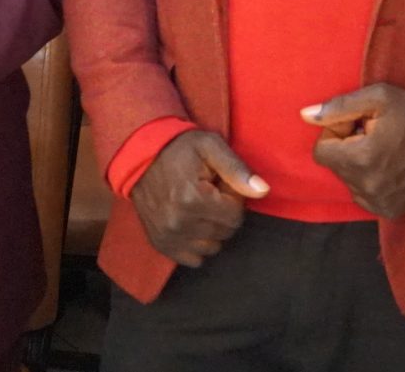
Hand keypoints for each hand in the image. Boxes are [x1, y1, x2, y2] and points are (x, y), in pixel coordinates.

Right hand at [129, 130, 267, 268]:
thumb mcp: (211, 146)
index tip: (219, 185)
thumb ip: (237, 169)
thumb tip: (263, 191)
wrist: (140, 156)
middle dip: (223, 214)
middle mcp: (179, 223)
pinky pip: (194, 259)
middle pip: (225, 233)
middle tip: (209, 193)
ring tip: (199, 207)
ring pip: (212, 247)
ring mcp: (168, 236)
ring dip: (212, 230)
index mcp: (194, 199)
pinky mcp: (161, 244)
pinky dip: (197, 244)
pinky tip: (191, 223)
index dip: (233, 199)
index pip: (236, 216)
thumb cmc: (180, 149)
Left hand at [302, 84, 404, 218]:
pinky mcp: (389, 210)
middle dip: (348, 148)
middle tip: (375, 135)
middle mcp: (365, 187)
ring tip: (386, 150)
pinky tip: (391, 167)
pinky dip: (371, 180)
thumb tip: (305, 116)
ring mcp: (378, 202)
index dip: (337, 133)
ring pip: (349, 181)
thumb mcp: (379, 97)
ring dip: (359, 165)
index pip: (322, 150)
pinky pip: (364, 195)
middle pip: (335, 166)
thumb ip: (339, 106)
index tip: (360, 124)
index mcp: (360, 159)